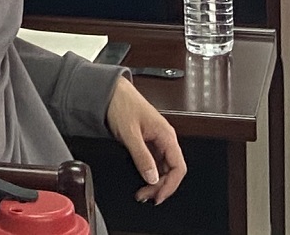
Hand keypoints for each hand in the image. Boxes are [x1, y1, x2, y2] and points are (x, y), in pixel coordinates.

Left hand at [104, 75, 184, 202]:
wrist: (110, 92)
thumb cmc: (122, 105)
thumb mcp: (130, 134)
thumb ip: (141, 157)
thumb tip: (152, 178)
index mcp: (166, 135)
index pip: (179, 167)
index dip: (170, 185)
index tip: (157, 197)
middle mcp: (165, 138)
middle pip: (172, 170)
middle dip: (161, 186)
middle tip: (145, 196)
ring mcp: (157, 140)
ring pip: (164, 168)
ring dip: (155, 182)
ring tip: (142, 192)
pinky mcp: (148, 141)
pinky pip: (155, 162)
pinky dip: (150, 174)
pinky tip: (142, 180)